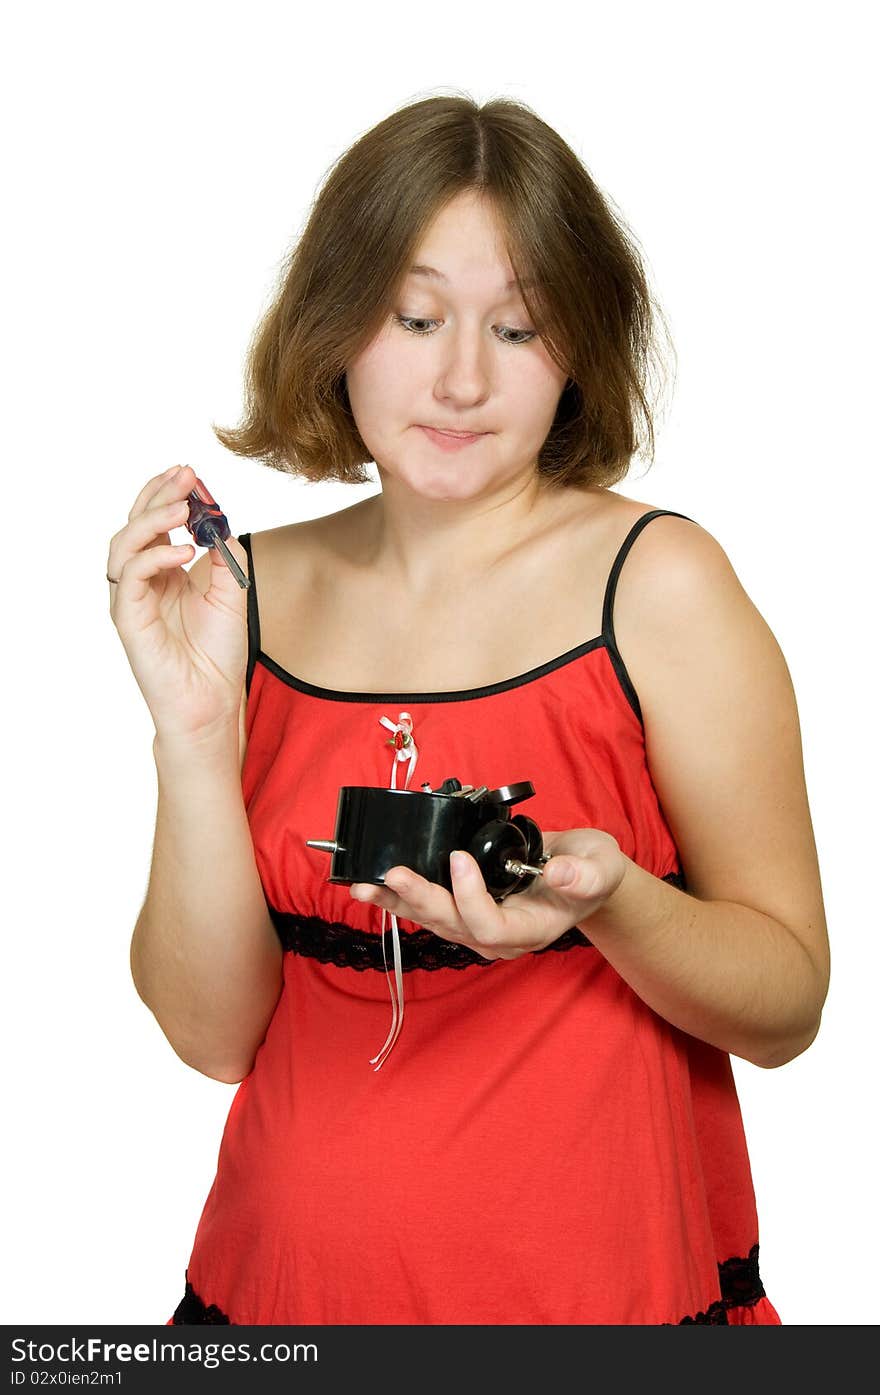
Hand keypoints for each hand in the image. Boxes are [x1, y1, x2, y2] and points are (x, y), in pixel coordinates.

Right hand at [107, 464, 248, 741]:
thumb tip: (219, 520)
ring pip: (123, 544)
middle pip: (136, 524)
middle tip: (185, 476)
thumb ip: (225, 555)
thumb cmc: (218, 655)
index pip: (156, 522)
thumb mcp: (232, 593)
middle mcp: (143, 581)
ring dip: (152, 520)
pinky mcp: (128, 619)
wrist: (212, 703)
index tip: (190, 473)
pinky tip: (183, 551)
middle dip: (158, 495)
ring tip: (183, 508)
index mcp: (164, 572)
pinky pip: (130, 577)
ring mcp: (132, 599)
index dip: (168, 494)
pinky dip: (154, 557)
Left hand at [348, 828, 627, 960]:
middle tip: (393, 874)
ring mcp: (477, 926)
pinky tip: (374, 886)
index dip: (470, 896)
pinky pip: (428, 908)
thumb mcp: (600, 867)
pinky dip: (400, 896)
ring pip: (432, 920)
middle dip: (420, 899)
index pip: (490, 926)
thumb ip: (584, 874)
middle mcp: (498, 936)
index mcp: (530, 930)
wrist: (581, 875)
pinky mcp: (464, 910)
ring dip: (398, 902)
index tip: (461, 856)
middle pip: (451, 924)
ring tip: (364, 886)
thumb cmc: (592, 872)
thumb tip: (557, 871)